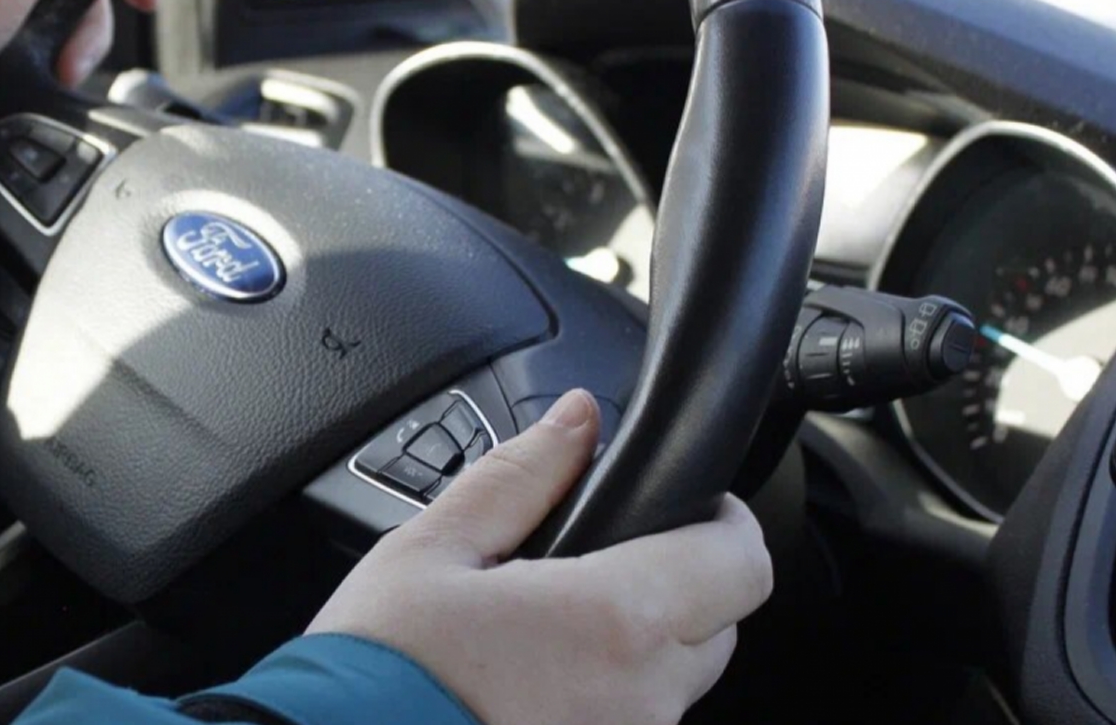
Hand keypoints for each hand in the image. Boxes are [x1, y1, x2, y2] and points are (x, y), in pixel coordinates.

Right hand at [308, 390, 772, 724]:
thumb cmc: (375, 675)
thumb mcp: (432, 551)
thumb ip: (518, 476)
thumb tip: (576, 418)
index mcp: (614, 621)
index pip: (741, 561)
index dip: (724, 520)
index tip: (687, 504)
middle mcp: (641, 700)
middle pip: (720, 625)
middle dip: (679, 582)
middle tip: (597, 563)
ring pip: (675, 684)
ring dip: (636, 648)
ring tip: (544, 632)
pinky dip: (603, 698)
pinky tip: (532, 685)